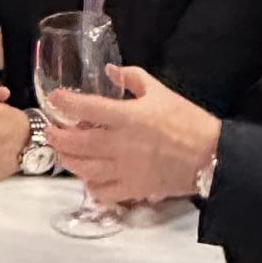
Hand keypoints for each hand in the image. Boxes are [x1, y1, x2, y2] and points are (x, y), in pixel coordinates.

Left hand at [48, 66, 218, 205]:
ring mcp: (124, 169)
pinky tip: (88, 176)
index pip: (86, 108)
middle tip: (51, 130)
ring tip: (63, 151)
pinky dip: (90, 185)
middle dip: (57, 136)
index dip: (65, 102)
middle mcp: (120, 145)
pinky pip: (102, 191)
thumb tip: (110, 71)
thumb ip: (133, 78)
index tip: (55, 99)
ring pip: (83, 168)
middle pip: (76, 142)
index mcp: (127, 117)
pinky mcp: (132, 189)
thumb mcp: (160, 91)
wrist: (210, 156)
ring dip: (68, 159)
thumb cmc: (187, 121)